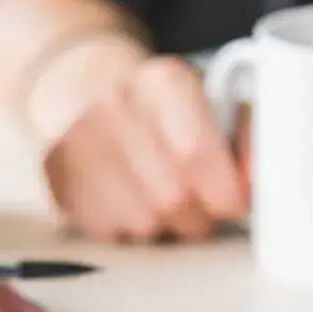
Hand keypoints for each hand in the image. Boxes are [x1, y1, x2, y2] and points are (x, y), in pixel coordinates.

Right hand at [42, 54, 247, 242]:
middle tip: (203, 207)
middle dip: (199, 217)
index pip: (196, 154)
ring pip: (142, 222)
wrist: (85, 82)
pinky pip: (109, 231)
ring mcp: (77, 141)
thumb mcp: (213, 97)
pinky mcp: (56, 174)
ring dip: (165, 226)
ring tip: (166, 201)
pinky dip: (130, 228)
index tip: (235, 202)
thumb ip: (247, 135)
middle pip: (172, 198)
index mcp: (163, 80)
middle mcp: (113, 104)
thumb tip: (256, 178)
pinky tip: (132, 200)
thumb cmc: (164, 103)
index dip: (224, 193)